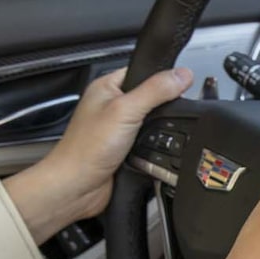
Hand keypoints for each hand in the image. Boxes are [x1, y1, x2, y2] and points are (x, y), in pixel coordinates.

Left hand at [5, 67, 192, 242]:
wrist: (77, 187)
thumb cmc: (86, 148)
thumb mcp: (126, 110)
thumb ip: (156, 91)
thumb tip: (182, 75)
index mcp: (106, 88)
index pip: (142, 71)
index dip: (162, 77)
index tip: (180, 85)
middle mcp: (111, 107)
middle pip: (150, 97)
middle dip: (163, 107)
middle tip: (167, 113)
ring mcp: (118, 129)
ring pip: (151, 122)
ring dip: (158, 130)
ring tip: (156, 134)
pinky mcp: (125, 149)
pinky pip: (150, 143)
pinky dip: (155, 147)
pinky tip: (153, 150)